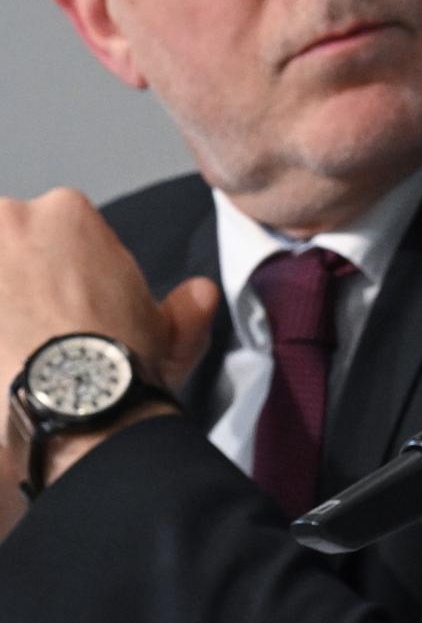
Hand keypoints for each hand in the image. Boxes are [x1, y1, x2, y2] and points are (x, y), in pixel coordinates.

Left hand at [0, 189, 220, 504]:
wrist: (72, 409)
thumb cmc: (115, 365)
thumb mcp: (173, 336)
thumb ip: (187, 308)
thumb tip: (201, 295)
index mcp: (67, 213)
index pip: (53, 232)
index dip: (61, 274)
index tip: (67, 309)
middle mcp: (9, 220)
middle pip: (4, 244)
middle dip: (15, 282)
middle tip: (35, 332)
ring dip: (0, 305)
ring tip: (11, 348)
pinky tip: (0, 362)